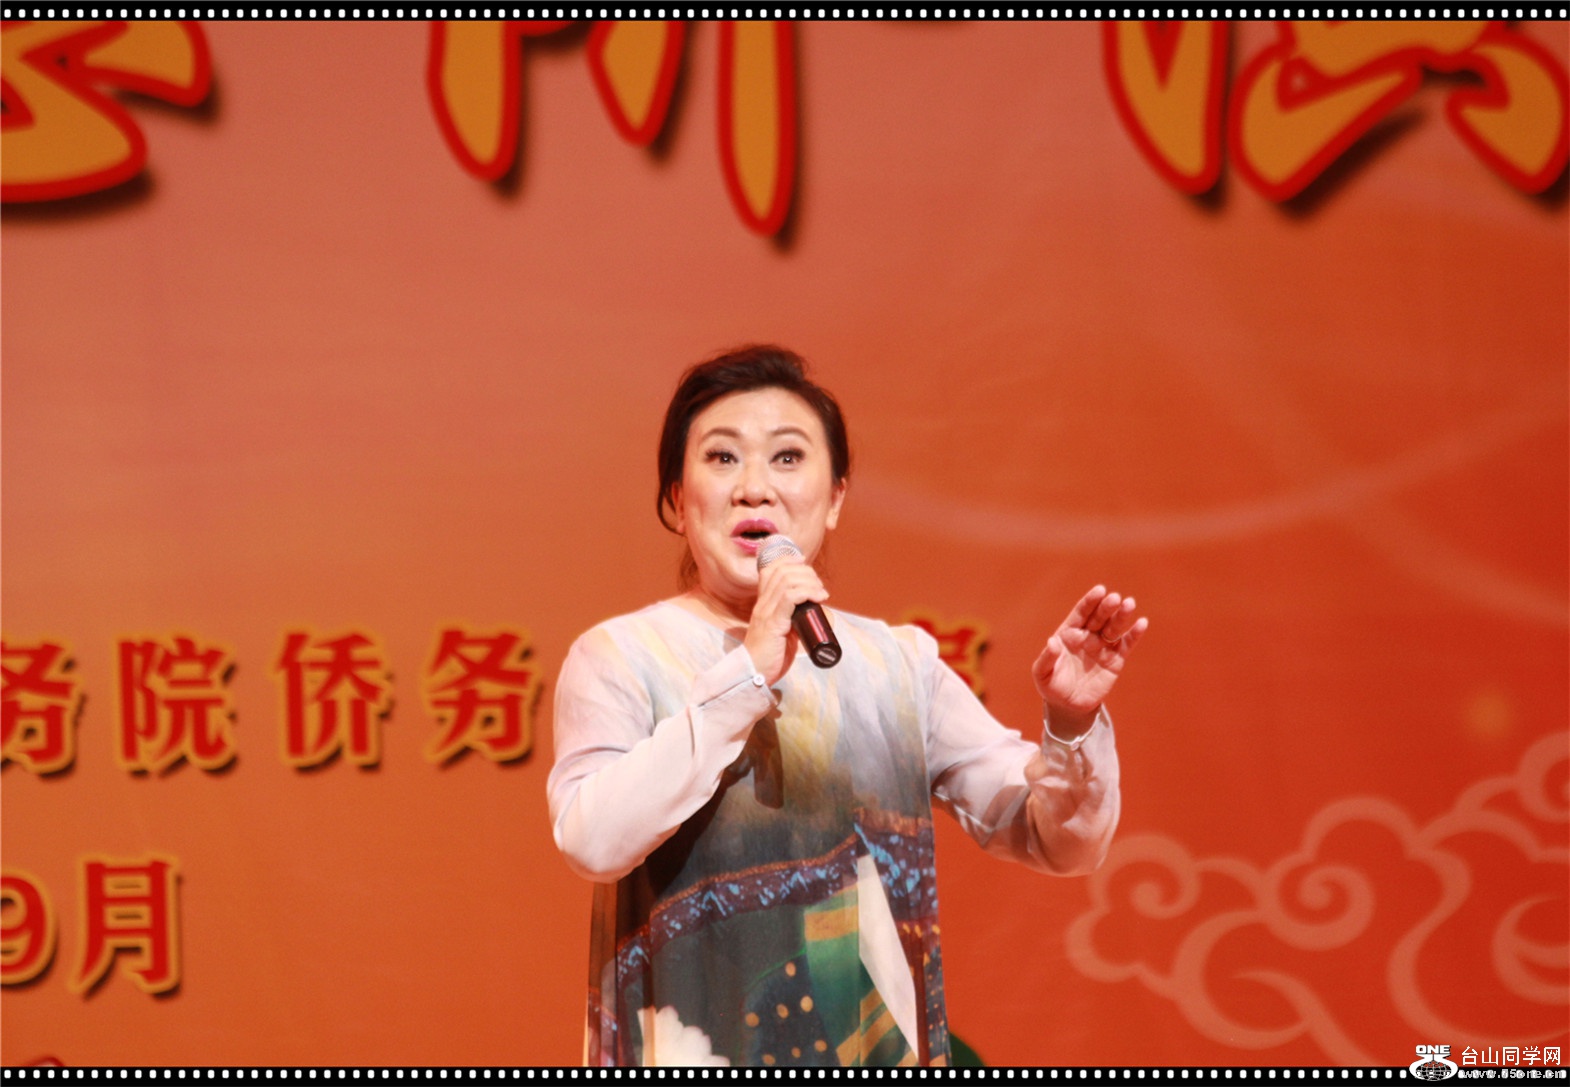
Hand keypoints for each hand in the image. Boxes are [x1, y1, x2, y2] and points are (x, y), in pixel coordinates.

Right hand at [742, 553, 828, 685]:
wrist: (755, 675)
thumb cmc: (770, 656)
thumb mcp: (781, 631)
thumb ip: (790, 619)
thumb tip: (811, 611)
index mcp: (762, 603)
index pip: (770, 570)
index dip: (789, 561)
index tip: (805, 565)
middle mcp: (762, 603)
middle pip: (782, 571)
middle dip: (805, 572)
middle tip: (818, 585)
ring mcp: (766, 612)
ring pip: (787, 581)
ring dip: (810, 581)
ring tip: (821, 592)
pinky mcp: (773, 623)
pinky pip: (790, 597)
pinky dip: (808, 592)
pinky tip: (819, 597)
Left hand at [1032, 585, 1147, 732]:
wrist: (1068, 706)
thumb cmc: (1051, 686)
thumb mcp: (1042, 673)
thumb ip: (1047, 657)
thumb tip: (1053, 641)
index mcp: (1069, 633)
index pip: (1081, 613)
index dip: (1090, 601)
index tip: (1100, 590)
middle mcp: (1087, 636)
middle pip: (1099, 617)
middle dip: (1107, 607)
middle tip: (1115, 598)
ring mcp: (1102, 647)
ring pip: (1114, 628)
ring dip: (1122, 616)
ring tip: (1129, 604)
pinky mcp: (1115, 660)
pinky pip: (1126, 645)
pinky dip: (1134, 634)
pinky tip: (1142, 623)